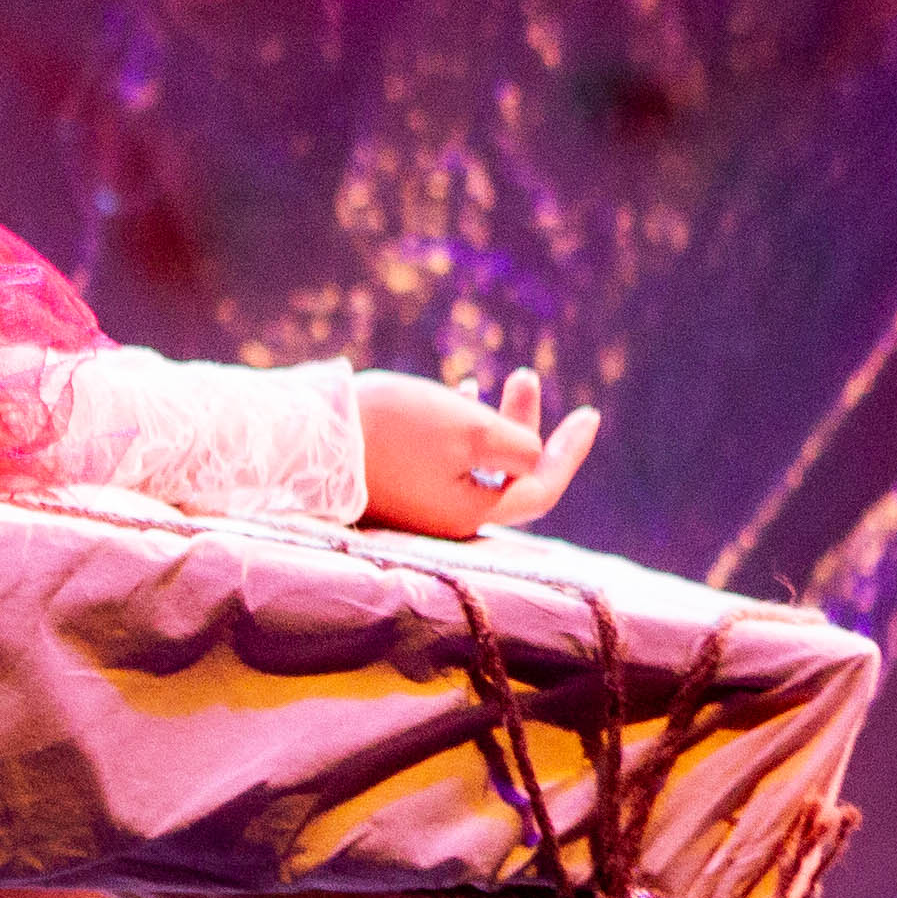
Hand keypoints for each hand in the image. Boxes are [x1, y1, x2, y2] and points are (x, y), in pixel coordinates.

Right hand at [357, 365, 598, 538]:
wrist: (305, 434)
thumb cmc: (393, 426)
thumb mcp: (470, 429)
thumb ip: (517, 446)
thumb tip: (530, 455)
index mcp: (469, 515)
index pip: (539, 489)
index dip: (568, 452)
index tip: (591, 413)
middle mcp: (445, 521)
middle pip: (508, 478)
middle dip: (526, 427)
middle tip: (525, 376)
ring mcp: (417, 507)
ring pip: (475, 467)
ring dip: (491, 424)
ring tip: (491, 381)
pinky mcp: (394, 488)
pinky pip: (444, 463)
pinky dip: (458, 431)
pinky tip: (455, 395)